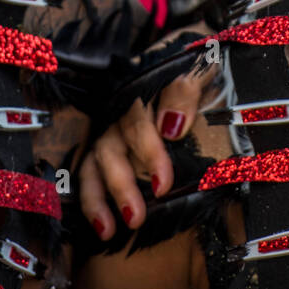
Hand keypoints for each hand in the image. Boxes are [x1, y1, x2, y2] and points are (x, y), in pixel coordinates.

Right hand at [78, 59, 216, 240]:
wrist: (187, 58)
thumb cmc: (192, 63)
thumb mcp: (198, 65)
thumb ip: (184, 90)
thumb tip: (171, 127)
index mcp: (141, 87)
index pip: (136, 121)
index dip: (148, 154)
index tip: (162, 184)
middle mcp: (120, 109)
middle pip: (111, 146)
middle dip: (121, 185)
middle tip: (136, 216)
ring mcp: (112, 127)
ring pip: (95, 161)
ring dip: (98, 198)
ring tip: (107, 229)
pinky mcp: (108, 143)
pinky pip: (91, 170)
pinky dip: (92, 198)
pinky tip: (100, 224)